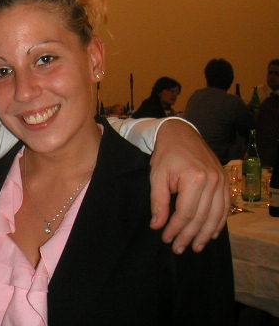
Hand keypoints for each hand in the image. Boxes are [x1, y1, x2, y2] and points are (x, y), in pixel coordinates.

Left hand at [149, 119, 227, 253]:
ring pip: (216, 215)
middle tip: (178, 249)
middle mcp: (212, 181)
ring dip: (206, 234)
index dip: (175, 229)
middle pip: (201, 217)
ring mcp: (221, 181)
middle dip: (189, 236)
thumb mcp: (157, 176)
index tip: (166, 239)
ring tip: (195, 247)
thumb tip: (157, 225)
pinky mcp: (225, 181)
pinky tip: (211, 234)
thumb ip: (158, 202)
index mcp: (194, 178)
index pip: (185, 213)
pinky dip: (219, 222)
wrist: (181, 134)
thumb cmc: (166, 155)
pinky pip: (225, 207)